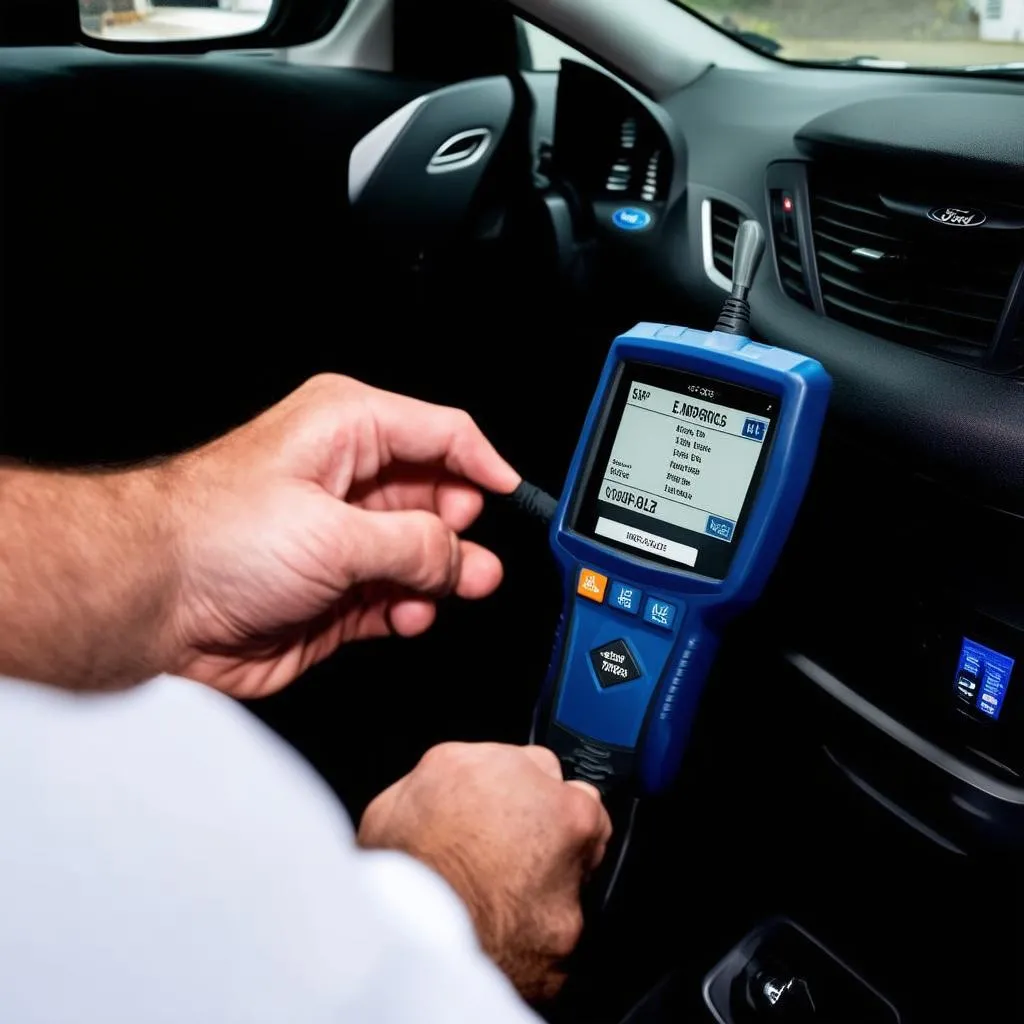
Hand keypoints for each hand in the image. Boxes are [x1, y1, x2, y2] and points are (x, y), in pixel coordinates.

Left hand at [166, 374, 519, 697]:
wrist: (151, 602)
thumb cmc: (212, 538)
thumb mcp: (334, 532)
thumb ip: (413, 544)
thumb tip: (461, 556)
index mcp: (348, 429)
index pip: (443, 433)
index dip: (485, 465)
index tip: (513, 498)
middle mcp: (347, 478)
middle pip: (438, 497)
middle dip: (461, 532)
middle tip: (475, 564)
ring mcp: (342, 536)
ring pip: (421, 552)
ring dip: (437, 577)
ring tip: (442, 592)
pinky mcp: (334, 587)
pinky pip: (396, 594)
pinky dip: (407, 606)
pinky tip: (403, 613)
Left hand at [358, 742, 612, 1001]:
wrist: (407, 941)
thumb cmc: (480, 939)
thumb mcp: (562, 940)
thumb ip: (573, 894)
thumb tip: (566, 896)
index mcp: (566, 812)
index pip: (590, 807)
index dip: (573, 841)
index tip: (556, 862)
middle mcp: (515, 774)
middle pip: (538, 773)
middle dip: (530, 806)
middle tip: (509, 855)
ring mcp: (459, 768)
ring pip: (484, 767)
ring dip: (482, 799)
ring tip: (467, 851)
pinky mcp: (411, 777)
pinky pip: (433, 784)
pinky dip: (435, 808)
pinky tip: (433, 848)